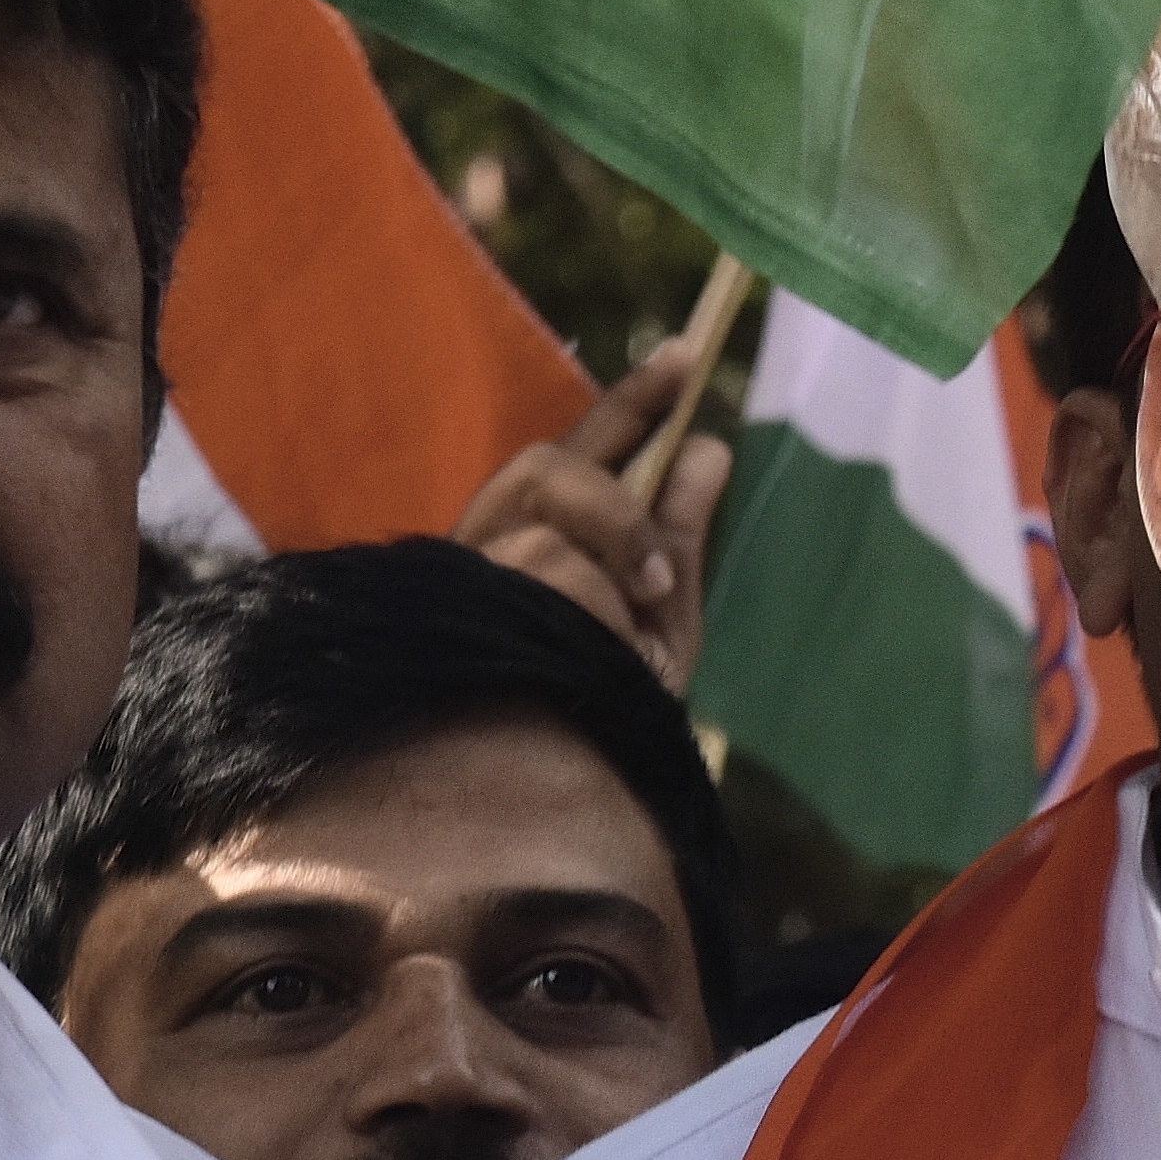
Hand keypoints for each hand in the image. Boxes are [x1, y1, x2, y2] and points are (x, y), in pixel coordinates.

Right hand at [456, 327, 729, 684]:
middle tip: (656, 576)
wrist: (543, 802)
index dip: (628, 401)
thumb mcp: (660, 621)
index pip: (577, 447)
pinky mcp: (451, 623)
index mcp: (531, 532)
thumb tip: (709, 447)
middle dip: (615, 511)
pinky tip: (595, 651)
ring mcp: (464, 584)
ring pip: (547, 542)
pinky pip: (535, 591)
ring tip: (617, 646)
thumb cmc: (600, 709)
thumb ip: (677, 538)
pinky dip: (586, 619)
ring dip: (601, 593)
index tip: (685, 357)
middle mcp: (487, 545)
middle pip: (546, 471)